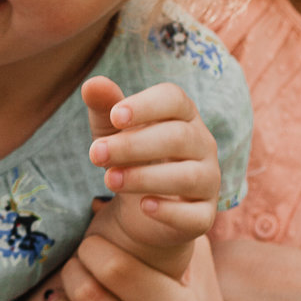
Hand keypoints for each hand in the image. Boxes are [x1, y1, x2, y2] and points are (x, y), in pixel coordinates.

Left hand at [81, 77, 218, 278]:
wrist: (143, 208)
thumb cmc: (130, 156)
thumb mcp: (112, 131)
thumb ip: (104, 107)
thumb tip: (92, 84)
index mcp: (183, 116)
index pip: (174, 99)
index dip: (146, 105)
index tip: (115, 116)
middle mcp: (203, 145)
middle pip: (179, 137)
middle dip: (134, 145)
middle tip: (95, 154)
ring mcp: (208, 181)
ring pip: (188, 176)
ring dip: (145, 177)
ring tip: (108, 179)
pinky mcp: (203, 215)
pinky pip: (195, 215)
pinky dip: (170, 211)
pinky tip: (144, 206)